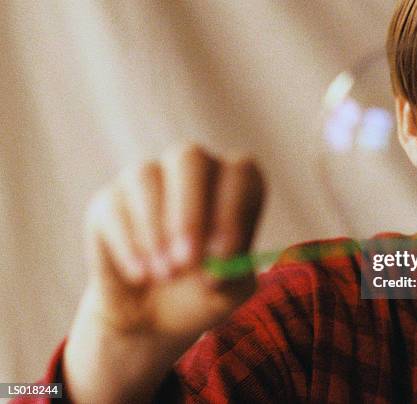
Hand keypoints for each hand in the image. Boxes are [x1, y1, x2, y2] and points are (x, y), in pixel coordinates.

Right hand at [65, 143, 264, 402]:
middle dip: (189, 211)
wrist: (153, 317)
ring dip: (156, 231)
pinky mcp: (109, 201)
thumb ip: (232, 275)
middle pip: (190, 158)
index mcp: (233, 184)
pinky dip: (129, 245)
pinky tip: (140, 276)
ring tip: (165, 276)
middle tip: (187, 260)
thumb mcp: (228, 295)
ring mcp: (146, 178)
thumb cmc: (201, 295)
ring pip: (146, 177)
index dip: (233, 209)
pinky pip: (114, 208)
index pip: (240, 171)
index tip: (224, 254)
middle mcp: (192, 170)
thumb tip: (217, 261)